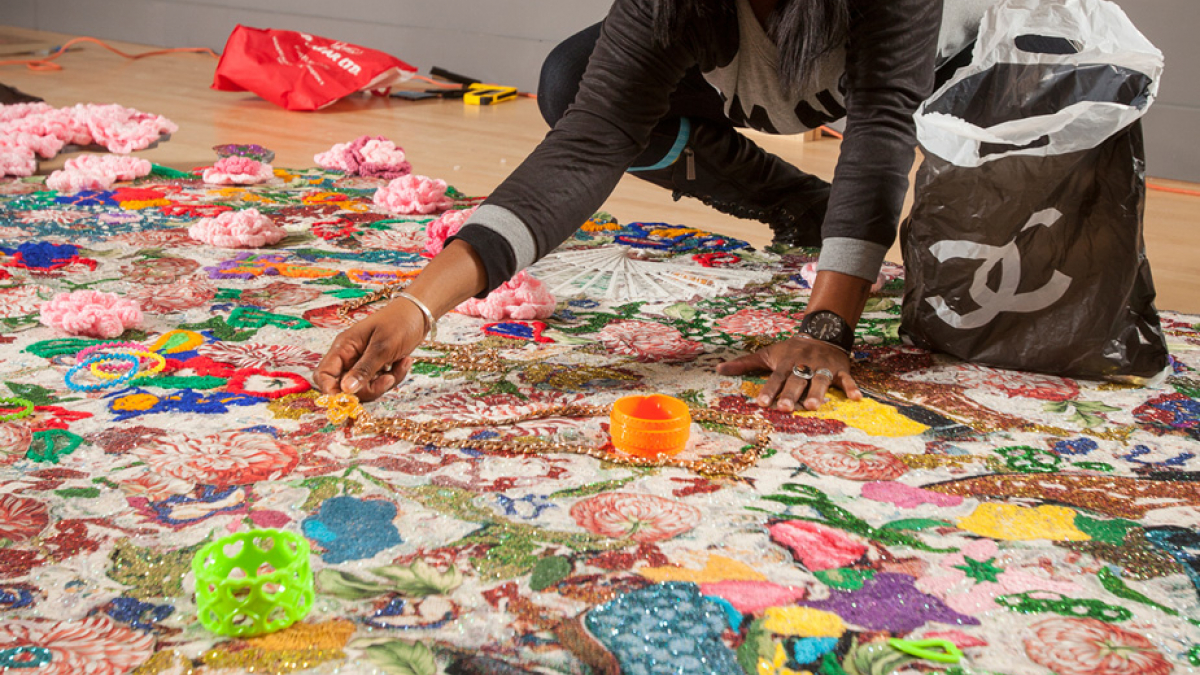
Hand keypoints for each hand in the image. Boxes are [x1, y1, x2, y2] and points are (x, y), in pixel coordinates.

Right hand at [312, 299, 424, 400]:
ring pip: (365, 388)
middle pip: (346, 388)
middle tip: (388, 379)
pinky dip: (394, 376)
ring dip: (385, 382)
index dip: (331, 390)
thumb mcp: (382, 347)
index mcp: (344, 347)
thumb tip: (346, 390)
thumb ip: (364, 369)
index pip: (324, 375)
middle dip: (368, 389)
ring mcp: (363, 362)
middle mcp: (349, 357)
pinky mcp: (377, 366)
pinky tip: (405, 361)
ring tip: (402, 364)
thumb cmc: (399, 322)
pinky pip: (379, 382)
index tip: (349, 400)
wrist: (419, 313)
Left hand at [716, 335, 860, 411]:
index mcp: (786, 363)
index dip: (768, 390)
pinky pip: (847, 379)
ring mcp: (822, 366)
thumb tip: (717, 369)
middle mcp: (803, 364)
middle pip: (796, 380)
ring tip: (812, 407)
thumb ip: (744, 364)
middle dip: (789, 394)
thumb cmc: (791, 350)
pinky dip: (852, 387)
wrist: (822, 332)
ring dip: (817, 393)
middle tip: (784, 408)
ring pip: (819, 380)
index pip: (774, 378)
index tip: (761, 404)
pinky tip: (856, 399)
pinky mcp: (840, 369)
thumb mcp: (768, 354)